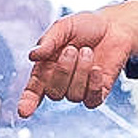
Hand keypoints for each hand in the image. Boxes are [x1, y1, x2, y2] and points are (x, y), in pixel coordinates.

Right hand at [16, 1, 137, 117]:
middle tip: (73, 49)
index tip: (24, 111)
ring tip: (87, 51)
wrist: (114, 26)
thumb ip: (48, 41)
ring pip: (74, 96)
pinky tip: (97, 68)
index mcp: (46, 68)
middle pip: (54, 93)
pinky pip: (92, 100)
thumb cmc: (85, 26)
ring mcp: (80, 89)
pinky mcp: (98, 93)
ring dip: (81, 72)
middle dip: (63, 71)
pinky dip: (94, 84)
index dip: (27, 102)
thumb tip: (33, 55)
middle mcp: (61, 82)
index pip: (33, 91)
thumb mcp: (64, 27)